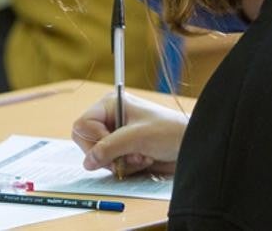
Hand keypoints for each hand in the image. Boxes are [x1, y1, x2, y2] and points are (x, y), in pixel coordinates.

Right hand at [71, 91, 187, 175]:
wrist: (189, 145)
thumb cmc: (169, 131)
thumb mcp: (136, 137)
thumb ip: (108, 147)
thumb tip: (88, 162)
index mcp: (111, 104)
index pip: (82, 125)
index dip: (94, 139)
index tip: (113, 145)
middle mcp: (110, 118)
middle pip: (87, 142)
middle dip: (107, 153)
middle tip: (128, 154)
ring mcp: (116, 135)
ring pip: (99, 156)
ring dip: (120, 161)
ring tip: (140, 156)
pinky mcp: (123, 149)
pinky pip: (111, 164)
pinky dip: (126, 166)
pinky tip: (143, 160)